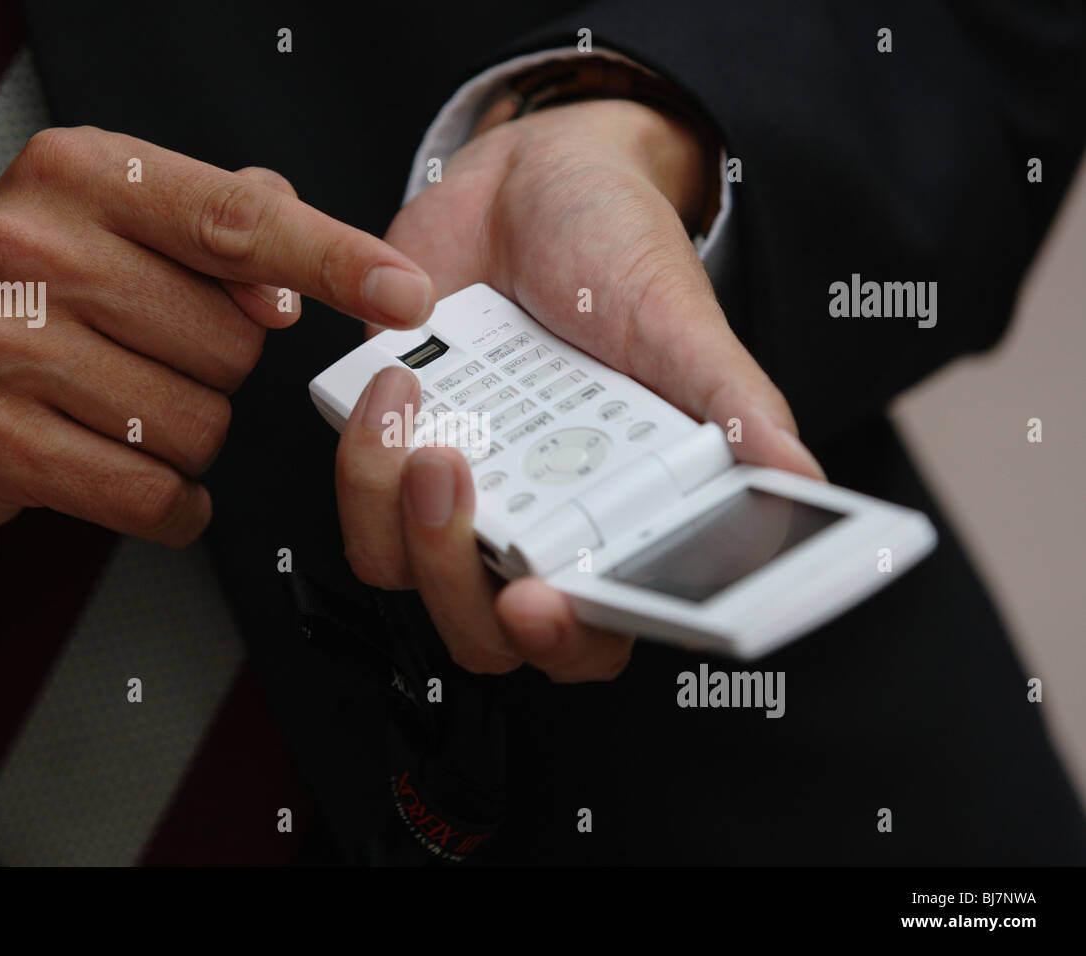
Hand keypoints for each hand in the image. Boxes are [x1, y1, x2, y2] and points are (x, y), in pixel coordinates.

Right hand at [0, 126, 433, 545]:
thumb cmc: (44, 288)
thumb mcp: (122, 217)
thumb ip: (227, 223)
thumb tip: (291, 289)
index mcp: (80, 176)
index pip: (236, 222)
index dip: (332, 259)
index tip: (405, 292)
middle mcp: (32, 249)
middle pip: (230, 345)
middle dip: (221, 366)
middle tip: (154, 351)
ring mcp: (1, 346)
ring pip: (198, 426)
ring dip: (191, 434)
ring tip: (125, 404)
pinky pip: (151, 494)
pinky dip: (170, 500)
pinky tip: (132, 468)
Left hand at [336, 99, 823, 680]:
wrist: (530, 181)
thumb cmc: (617, 256)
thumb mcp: (679, 323)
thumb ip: (729, 405)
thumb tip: (798, 477)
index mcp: (614, 520)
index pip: (593, 632)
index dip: (565, 641)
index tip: (537, 602)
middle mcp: (531, 525)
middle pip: (479, 630)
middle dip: (452, 574)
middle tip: (454, 476)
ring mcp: (455, 492)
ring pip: (400, 570)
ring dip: (392, 505)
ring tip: (417, 408)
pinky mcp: (388, 450)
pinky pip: (357, 499)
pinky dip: (360, 453)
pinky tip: (394, 380)